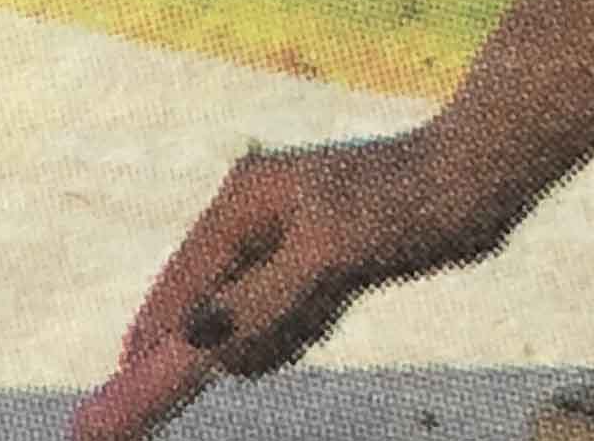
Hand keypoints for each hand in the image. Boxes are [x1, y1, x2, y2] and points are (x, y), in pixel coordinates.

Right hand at [72, 131, 517, 440]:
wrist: (483, 176)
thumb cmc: (406, 206)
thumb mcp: (330, 256)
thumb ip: (261, 301)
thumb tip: (196, 343)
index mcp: (241, 202)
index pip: (181, 292)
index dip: (149, 349)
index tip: (110, 404)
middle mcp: (253, 216)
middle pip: (205, 308)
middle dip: (205, 351)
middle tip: (134, 416)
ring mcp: (286, 238)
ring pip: (249, 319)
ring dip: (274, 336)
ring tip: (331, 296)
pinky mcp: (321, 260)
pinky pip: (287, 317)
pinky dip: (300, 328)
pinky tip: (334, 303)